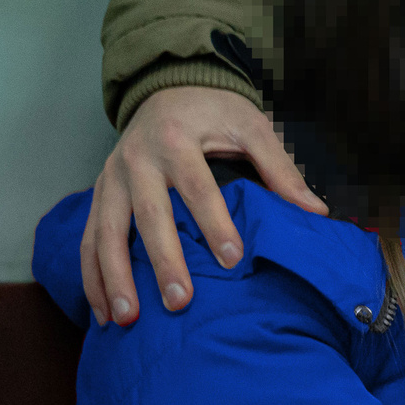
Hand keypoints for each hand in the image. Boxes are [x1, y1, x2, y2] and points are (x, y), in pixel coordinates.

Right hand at [82, 86, 325, 325]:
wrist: (166, 87)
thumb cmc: (213, 111)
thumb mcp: (251, 126)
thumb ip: (280, 168)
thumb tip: (315, 212)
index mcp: (176, 140)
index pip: (197, 187)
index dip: (214, 223)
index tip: (232, 260)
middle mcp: (136, 159)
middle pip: (147, 216)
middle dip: (162, 261)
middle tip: (179, 303)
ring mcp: (111, 178)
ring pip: (105, 232)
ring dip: (114, 278)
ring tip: (128, 318)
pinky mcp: (99, 194)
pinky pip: (88, 238)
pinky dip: (91, 275)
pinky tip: (103, 311)